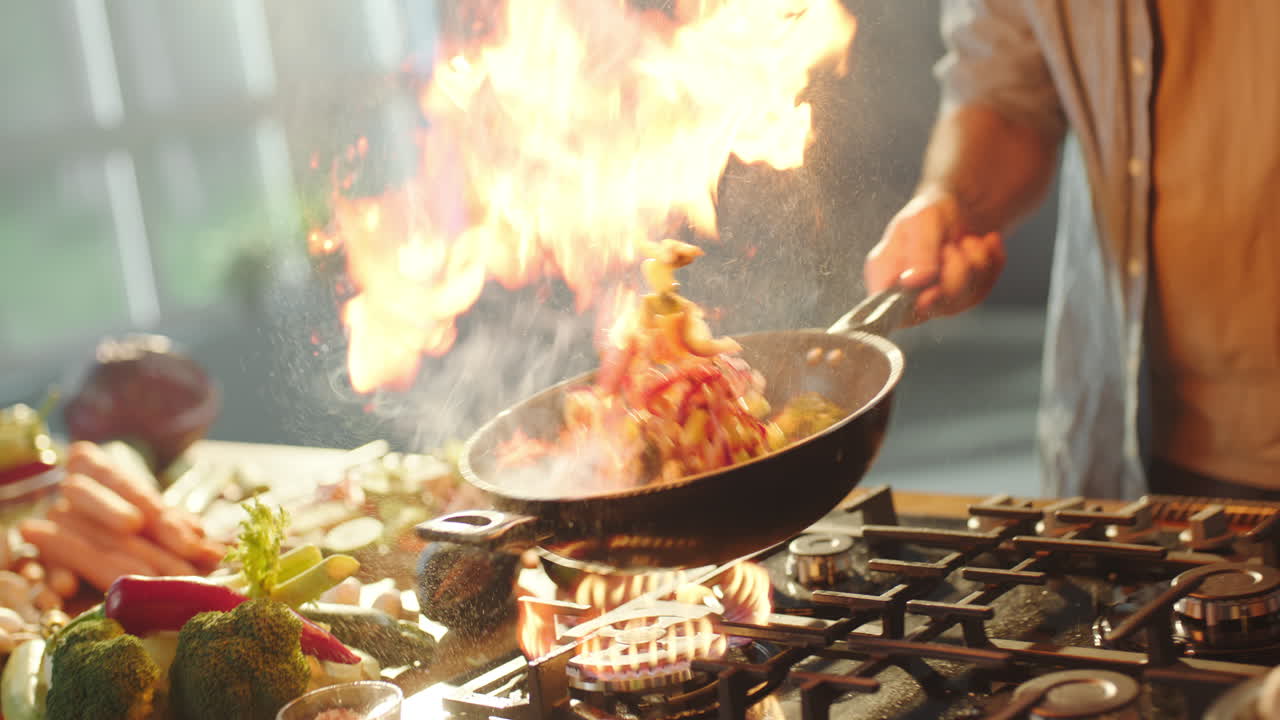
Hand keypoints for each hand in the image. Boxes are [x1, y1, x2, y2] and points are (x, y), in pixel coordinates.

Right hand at [863, 188, 1005, 323]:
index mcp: (886, 277)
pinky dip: (990, 261)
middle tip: (950, 246)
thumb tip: (912, 282)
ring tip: (968, 241)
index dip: (916, 305)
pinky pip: (985, 288)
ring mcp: (938, 300)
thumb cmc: (930, 213)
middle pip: (938, 305)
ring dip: (976, 262)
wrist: (956, 207)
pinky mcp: (964, 297)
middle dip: (955, 271)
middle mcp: (909, 295)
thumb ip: (918, 252)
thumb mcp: (921, 221)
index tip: (933, 291)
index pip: (894, 310)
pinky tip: (984, 243)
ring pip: (966, 298)